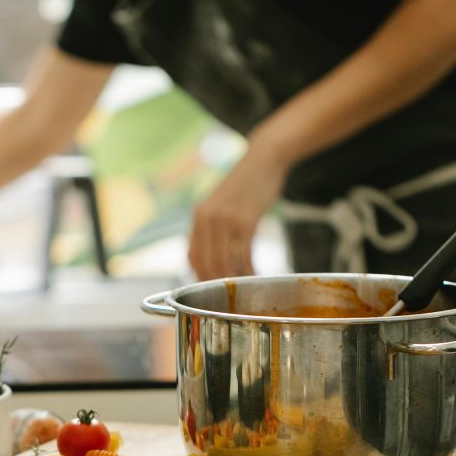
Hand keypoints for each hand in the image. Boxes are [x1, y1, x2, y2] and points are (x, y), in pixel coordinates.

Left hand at [188, 148, 287, 279]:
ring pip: (223, 262)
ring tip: (242, 289)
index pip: (193, 256)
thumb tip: (214, 255)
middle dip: (216, 284)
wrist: (263, 159)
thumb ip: (213, 226)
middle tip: (228, 296)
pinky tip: (256, 275)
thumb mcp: (221, 204)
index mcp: (198, 216)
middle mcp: (207, 218)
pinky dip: (249, 270)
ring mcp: (225, 220)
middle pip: (206, 263)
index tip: (210, 289)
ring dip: (232, 280)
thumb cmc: (245, 185)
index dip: (200, 277)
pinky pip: (244, 255)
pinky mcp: (246, 221)